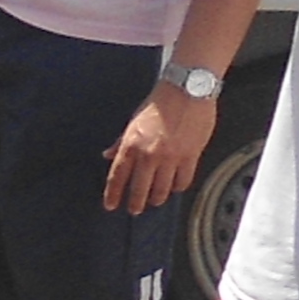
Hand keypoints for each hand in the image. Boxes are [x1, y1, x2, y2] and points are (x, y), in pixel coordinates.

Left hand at [103, 82, 221, 214]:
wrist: (187, 89)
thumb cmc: (160, 103)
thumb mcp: (133, 121)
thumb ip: (120, 142)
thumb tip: (107, 155)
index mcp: (131, 145)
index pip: (117, 177)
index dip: (113, 194)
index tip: (110, 205)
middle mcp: (149, 154)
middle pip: (139, 190)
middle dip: (135, 204)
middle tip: (135, 209)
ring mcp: (171, 157)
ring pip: (162, 190)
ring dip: (157, 198)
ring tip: (155, 199)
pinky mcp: (191, 156)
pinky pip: (183, 180)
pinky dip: (178, 187)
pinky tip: (175, 187)